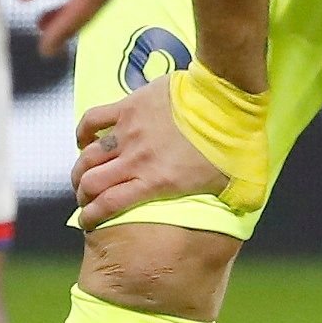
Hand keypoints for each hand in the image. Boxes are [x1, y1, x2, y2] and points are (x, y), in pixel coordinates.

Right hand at [72, 77, 224, 224]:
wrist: (224, 100)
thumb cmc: (232, 144)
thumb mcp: (234, 185)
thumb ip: (231, 201)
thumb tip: (240, 212)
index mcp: (155, 183)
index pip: (109, 206)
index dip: (92, 217)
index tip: (86, 221)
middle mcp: (135, 161)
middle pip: (92, 183)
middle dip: (83, 195)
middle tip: (85, 199)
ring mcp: (129, 133)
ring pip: (89, 156)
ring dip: (81, 168)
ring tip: (82, 175)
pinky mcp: (127, 108)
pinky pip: (93, 120)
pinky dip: (83, 132)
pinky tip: (84, 140)